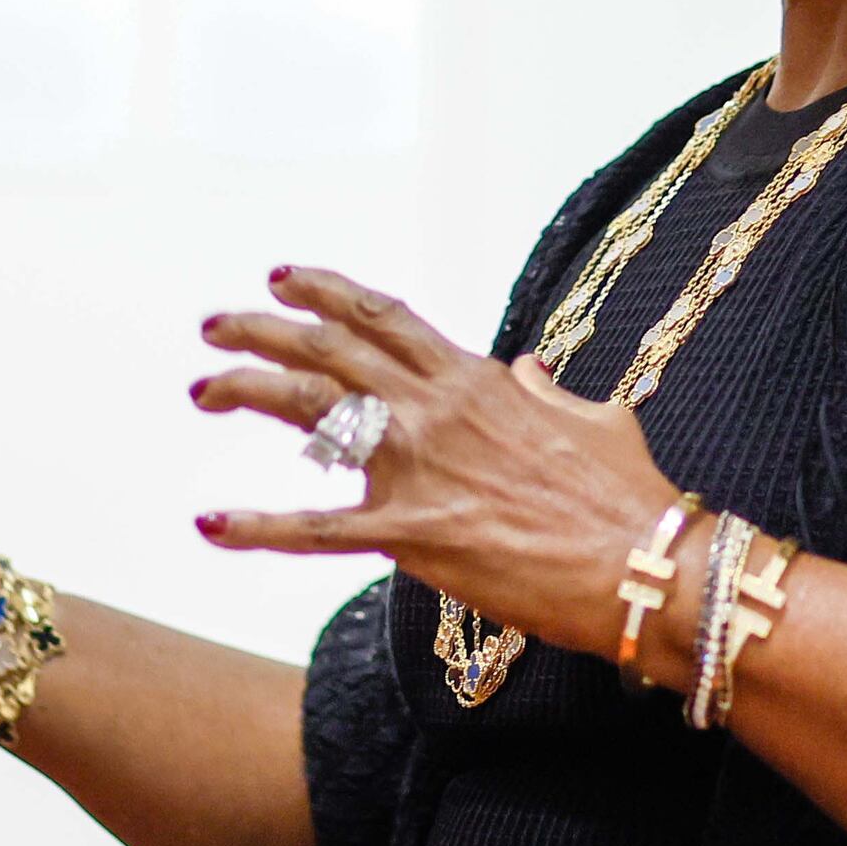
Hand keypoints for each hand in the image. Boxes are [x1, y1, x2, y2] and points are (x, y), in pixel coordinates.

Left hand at [190, 266, 675, 658]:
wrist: (644, 567)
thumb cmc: (628, 499)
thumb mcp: (595, 419)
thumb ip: (549, 392)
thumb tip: (527, 371)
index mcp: (476, 380)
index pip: (384, 317)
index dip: (327, 291)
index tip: (283, 278)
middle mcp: (435, 410)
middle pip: (328, 348)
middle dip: (262, 329)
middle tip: (215, 324)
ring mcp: (418, 469)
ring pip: (309, 409)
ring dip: (246, 389)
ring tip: (203, 387)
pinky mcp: (410, 536)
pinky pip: (317, 529)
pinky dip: (258, 527)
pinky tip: (210, 524)